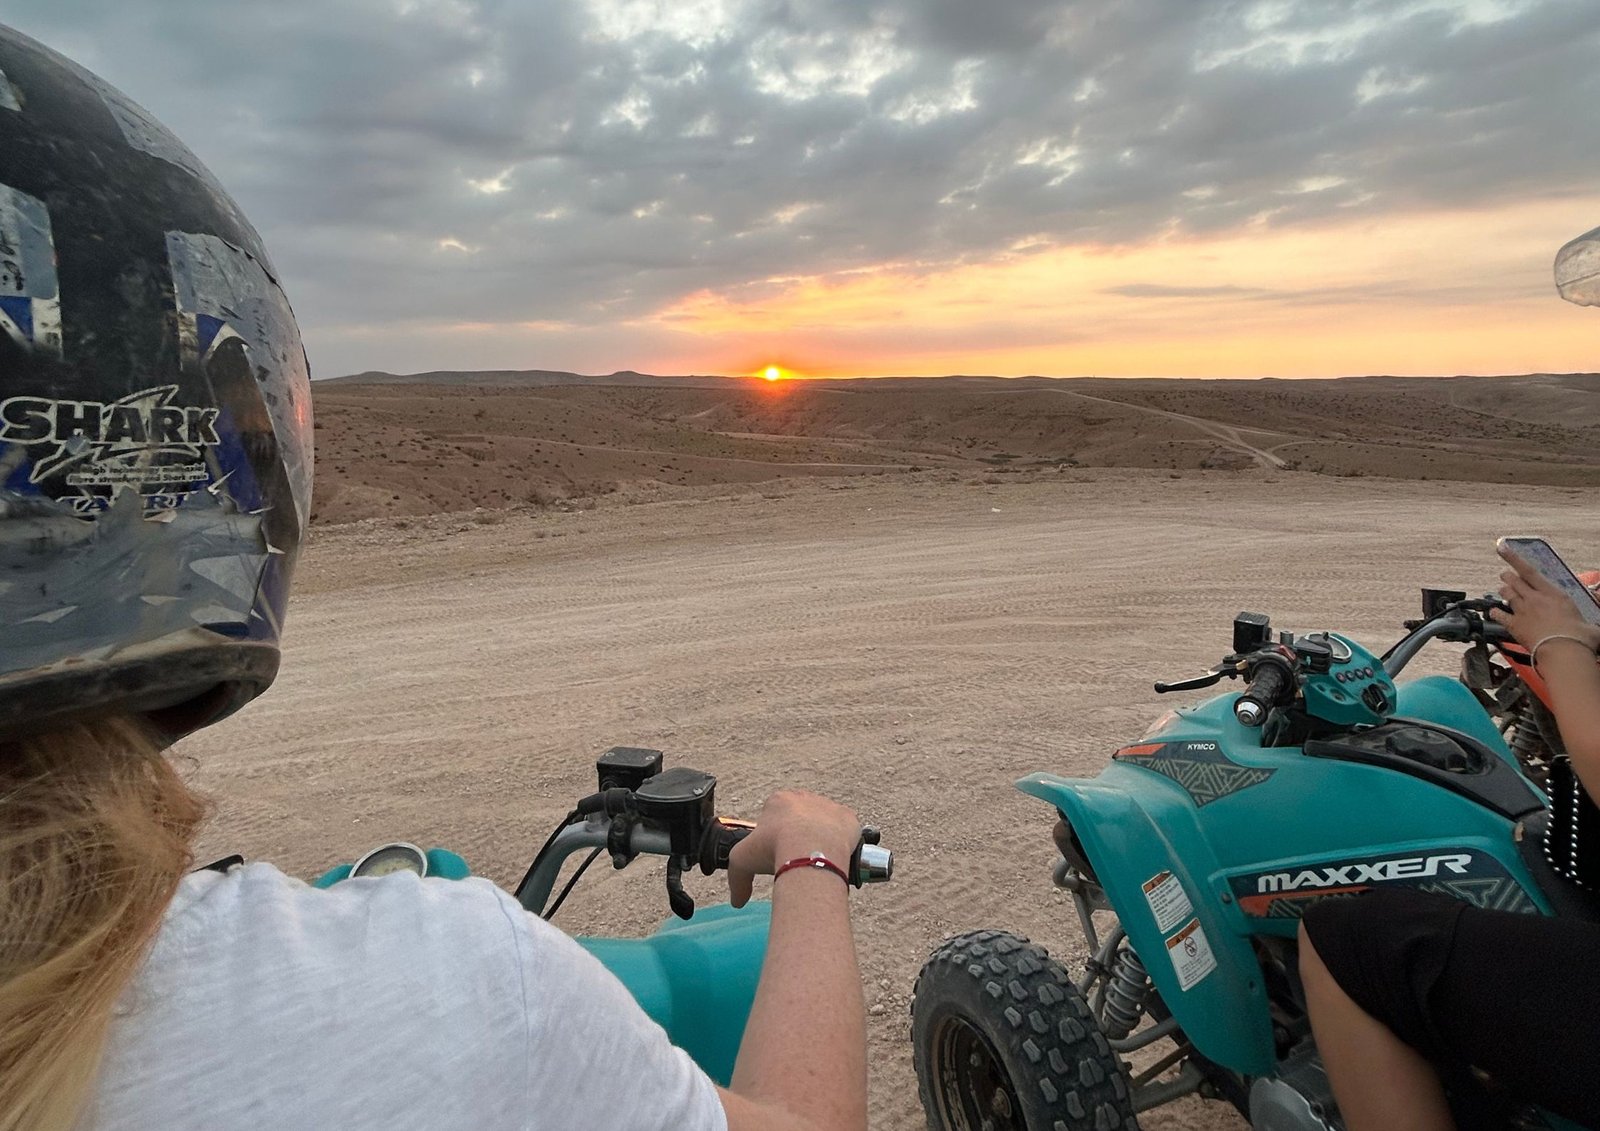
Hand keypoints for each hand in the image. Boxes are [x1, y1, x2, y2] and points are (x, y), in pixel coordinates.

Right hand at [726, 790, 860, 907]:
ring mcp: (828, 806)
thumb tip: (738, 901)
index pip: (775, 816)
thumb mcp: (741, 862)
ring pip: (824, 823)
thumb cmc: (774, 848)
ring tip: (817, 861)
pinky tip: (835, 857)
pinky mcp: (848, 817)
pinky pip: (845, 829)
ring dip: (821, 838)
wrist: (809, 849)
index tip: (777, 853)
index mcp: (779, 801)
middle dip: (799, 835)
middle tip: (798, 858)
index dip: (774, 836)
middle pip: (801, 818)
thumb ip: (737, 880)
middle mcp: (804, 797)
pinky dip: (842, 842)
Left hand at [1488, 546, 1599, 653]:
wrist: (1564, 651)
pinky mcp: (1514, 625)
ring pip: (1506, 594)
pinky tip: (1493, 612)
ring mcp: (1523, 611)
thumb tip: (1597, 628)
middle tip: (1506, 575)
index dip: (1513, 558)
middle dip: (1509, 577)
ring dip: (1503, 591)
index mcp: (1554, 594)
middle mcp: (1535, 599)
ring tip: (1502, 590)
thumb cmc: (1580, 638)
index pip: (1530, 571)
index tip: (1503, 548)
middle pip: (1514, 581)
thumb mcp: (1592, 625)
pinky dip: (1495, 612)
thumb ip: (1593, 623)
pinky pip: (1499, 615)